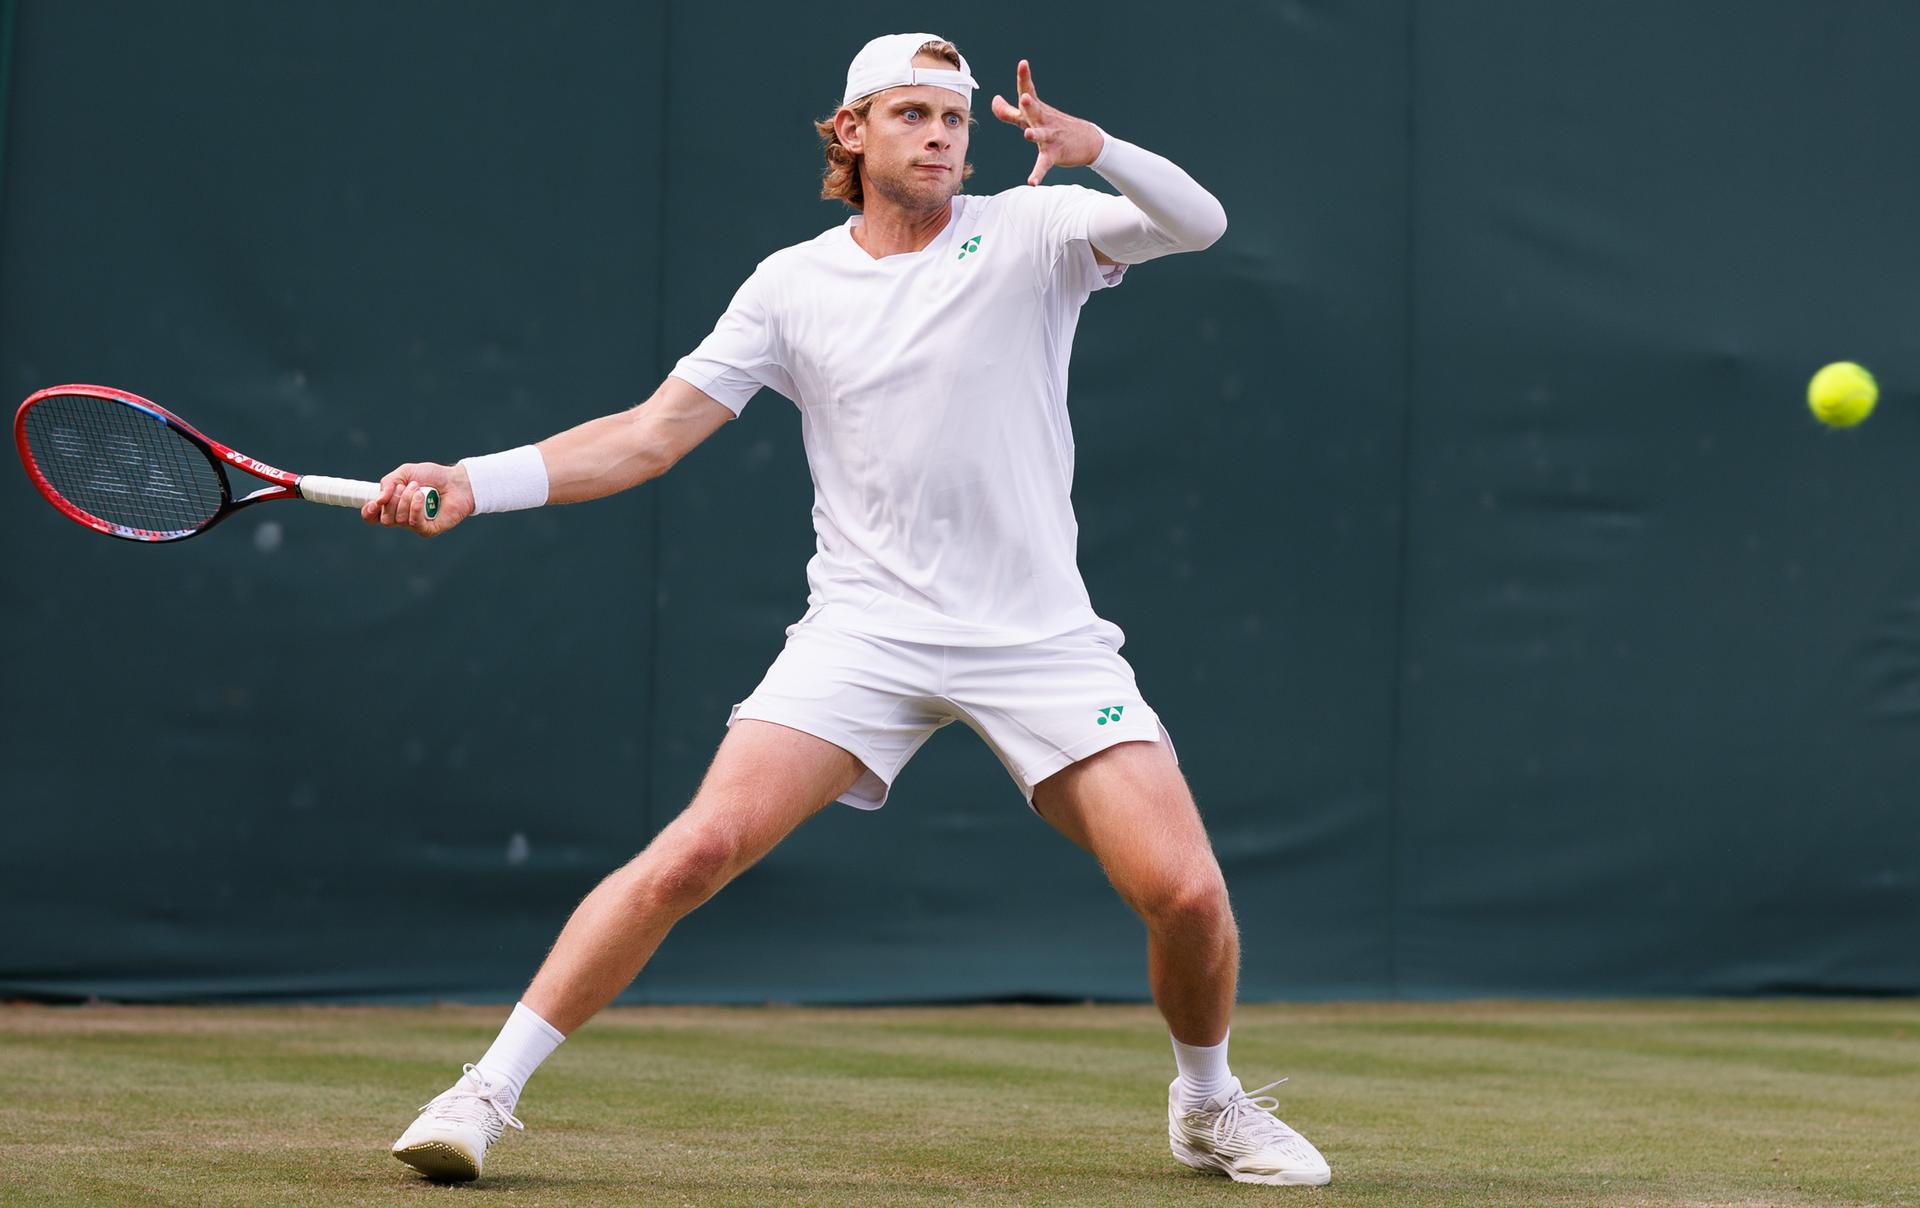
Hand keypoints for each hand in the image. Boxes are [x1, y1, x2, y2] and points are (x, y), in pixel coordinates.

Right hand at [361, 461, 472, 536]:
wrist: (456, 481)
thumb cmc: (432, 476)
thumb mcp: (405, 473)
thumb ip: (388, 483)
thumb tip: (378, 500)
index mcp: (393, 506)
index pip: (373, 517)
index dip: (369, 512)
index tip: (373, 503)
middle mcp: (402, 518)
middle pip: (385, 519)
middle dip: (393, 500)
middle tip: (406, 486)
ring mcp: (416, 525)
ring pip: (399, 520)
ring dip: (406, 500)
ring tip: (418, 488)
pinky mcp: (429, 530)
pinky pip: (414, 524)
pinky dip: (415, 507)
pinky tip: (421, 496)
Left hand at [990, 60, 1104, 185]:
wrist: (1089, 140)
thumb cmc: (1054, 126)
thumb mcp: (1031, 117)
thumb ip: (1009, 111)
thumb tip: (994, 100)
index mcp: (1036, 110)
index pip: (1028, 90)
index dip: (1025, 77)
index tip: (1024, 63)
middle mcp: (1043, 120)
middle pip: (1034, 110)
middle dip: (1029, 104)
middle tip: (1024, 97)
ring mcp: (1050, 136)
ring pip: (1041, 134)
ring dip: (1035, 134)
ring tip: (1028, 134)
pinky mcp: (1054, 153)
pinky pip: (1043, 164)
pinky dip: (1037, 174)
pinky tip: (1032, 182)